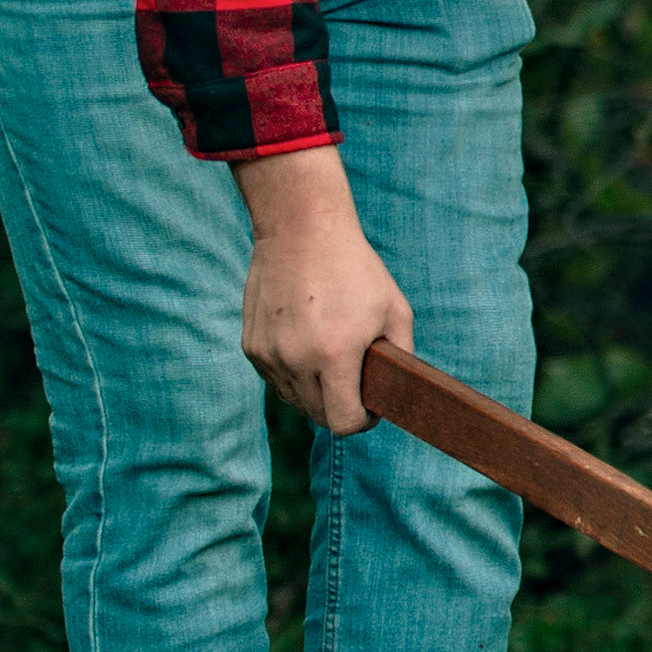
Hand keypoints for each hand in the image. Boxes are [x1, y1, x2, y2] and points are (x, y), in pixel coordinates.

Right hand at [233, 146, 414, 435]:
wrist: (301, 229)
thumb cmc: (356, 268)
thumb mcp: (395, 310)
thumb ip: (400, 357)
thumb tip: (394, 394)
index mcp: (335, 354)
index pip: (343, 422)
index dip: (363, 421)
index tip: (371, 406)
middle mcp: (296, 359)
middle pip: (317, 416)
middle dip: (340, 407)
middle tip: (354, 384)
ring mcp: (269, 354)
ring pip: (294, 399)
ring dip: (314, 391)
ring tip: (330, 357)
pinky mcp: (251, 346)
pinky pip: (275, 379)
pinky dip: (293, 373)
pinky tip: (306, 343)